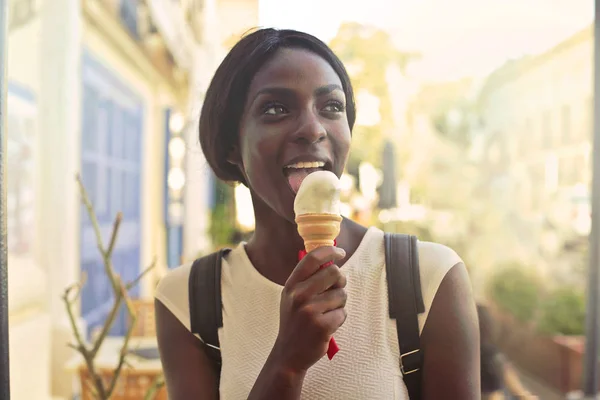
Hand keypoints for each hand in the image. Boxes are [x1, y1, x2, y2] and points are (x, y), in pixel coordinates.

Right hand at [271, 246, 346, 373]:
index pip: (312, 258)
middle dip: (340, 281)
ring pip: (342, 295)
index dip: (330, 251)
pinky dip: (339, 319)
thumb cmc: (295, 321)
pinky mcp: (322, 326)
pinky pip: (343, 313)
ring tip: (326, 313)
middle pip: (334, 273)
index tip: (341, 252)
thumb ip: (308, 280)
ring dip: (339, 304)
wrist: (288, 353)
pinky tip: (327, 326)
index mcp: (291, 285)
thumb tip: (332, 262)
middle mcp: (298, 295)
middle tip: (336, 289)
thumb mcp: (292, 297)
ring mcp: (309, 311)